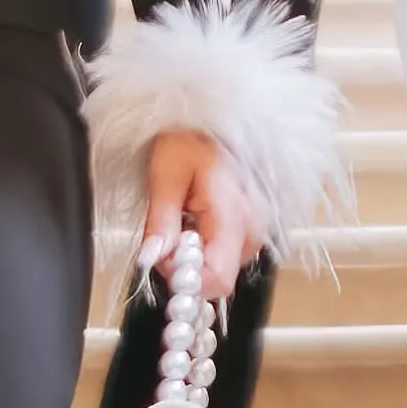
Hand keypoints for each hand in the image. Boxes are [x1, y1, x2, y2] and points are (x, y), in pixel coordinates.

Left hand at [140, 135, 263, 314]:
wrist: (208, 125)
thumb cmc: (188, 141)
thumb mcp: (165, 175)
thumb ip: (160, 222)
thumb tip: (151, 261)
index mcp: (234, 215)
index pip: (218, 279)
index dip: (186, 282)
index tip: (162, 262)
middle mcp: (252, 229)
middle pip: (218, 279)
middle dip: (185, 268)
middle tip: (165, 236)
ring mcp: (255, 232)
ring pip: (220, 269)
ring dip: (193, 258)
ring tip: (180, 221)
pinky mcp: (250, 231)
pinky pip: (224, 256)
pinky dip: (203, 249)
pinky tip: (193, 222)